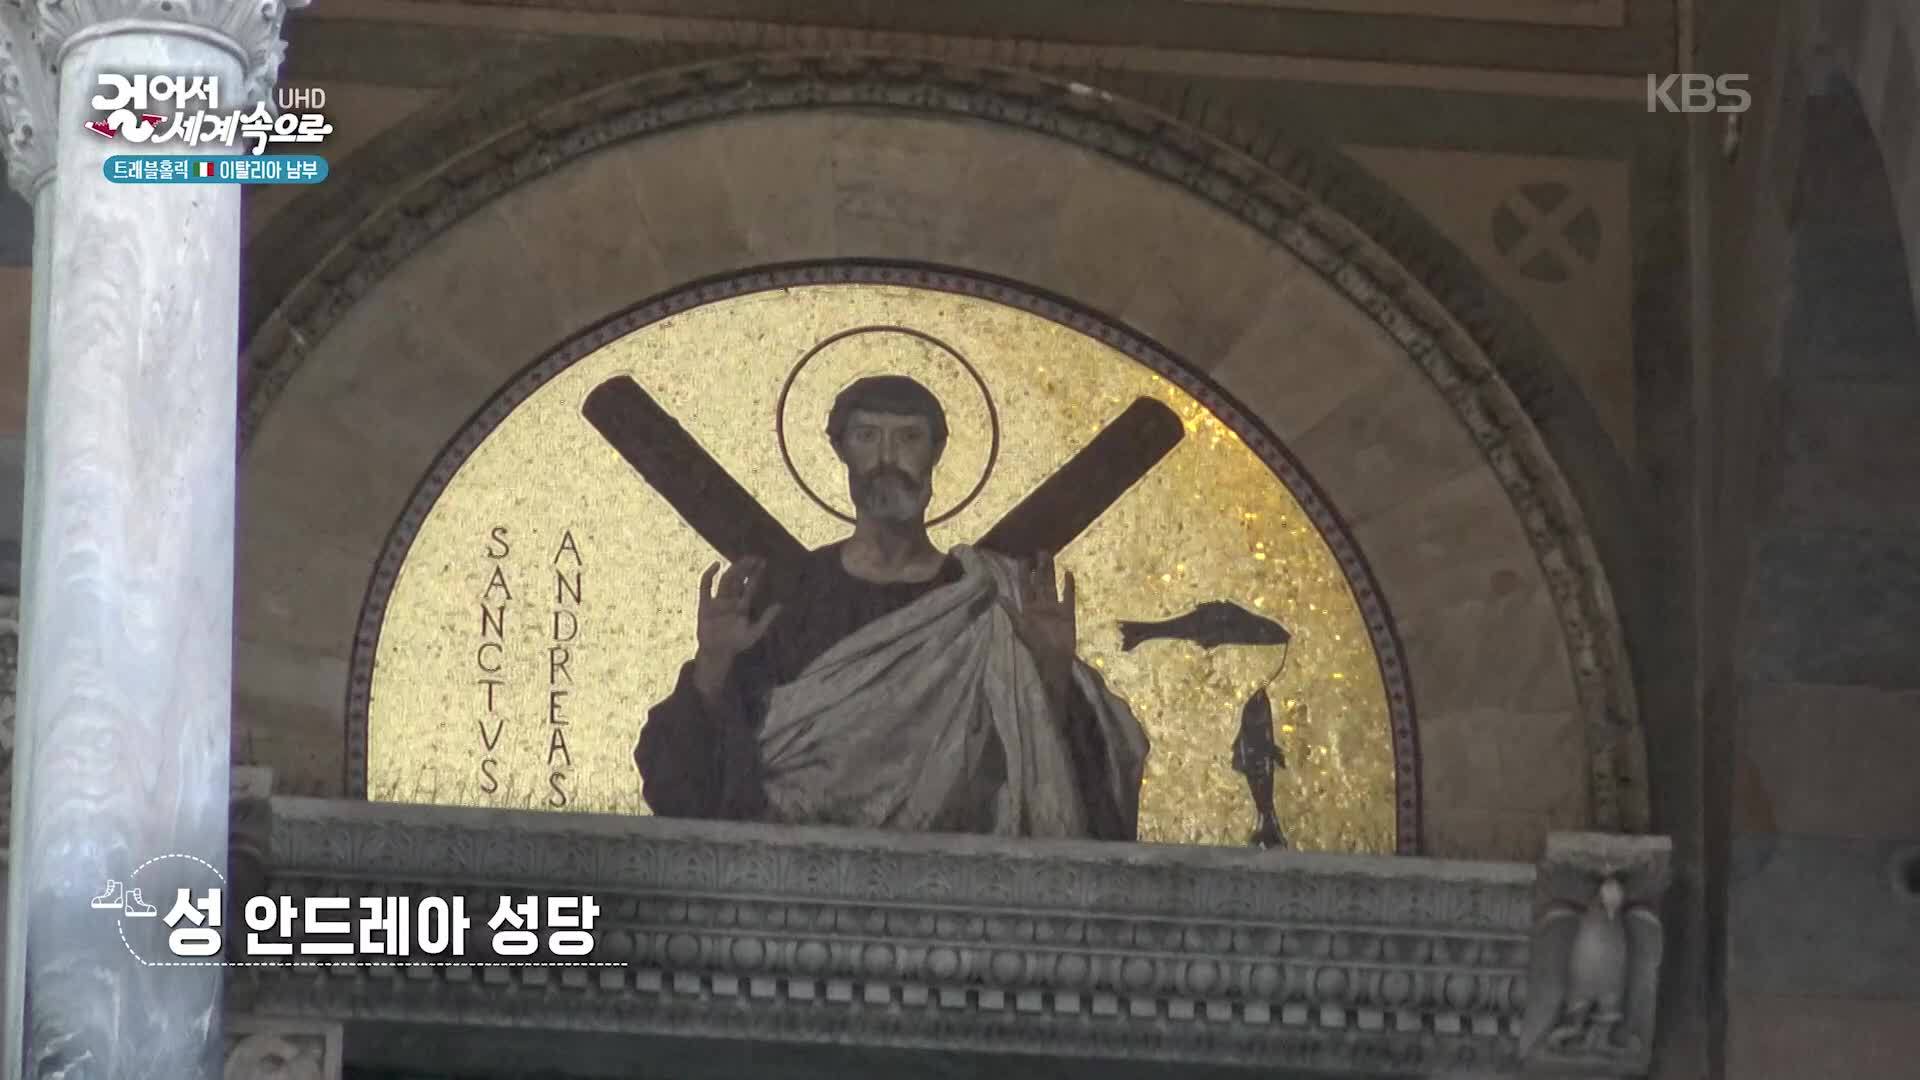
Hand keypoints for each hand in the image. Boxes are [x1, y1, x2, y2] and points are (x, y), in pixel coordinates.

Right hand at [692, 557, 780, 702]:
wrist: (717, 653)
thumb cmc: (736, 643)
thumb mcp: (754, 632)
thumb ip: (766, 618)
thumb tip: (781, 604)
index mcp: (742, 605)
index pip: (750, 585)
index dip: (756, 574)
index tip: (763, 562)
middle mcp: (730, 600)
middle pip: (738, 579)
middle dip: (746, 568)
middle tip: (755, 557)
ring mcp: (717, 601)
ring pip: (725, 580)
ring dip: (734, 570)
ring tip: (742, 561)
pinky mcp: (704, 604)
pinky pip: (705, 586)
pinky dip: (709, 575)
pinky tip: (716, 565)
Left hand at [1011, 552, 1076, 701]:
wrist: (1054, 660)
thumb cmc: (1036, 645)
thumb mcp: (1020, 627)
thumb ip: (1011, 611)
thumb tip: (999, 596)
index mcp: (1028, 609)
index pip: (1025, 587)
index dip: (1024, 574)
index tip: (1023, 558)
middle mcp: (1041, 606)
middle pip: (1039, 583)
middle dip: (1039, 568)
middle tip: (1039, 551)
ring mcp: (1055, 609)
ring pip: (1052, 586)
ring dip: (1051, 572)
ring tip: (1050, 557)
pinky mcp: (1068, 614)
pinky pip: (1068, 597)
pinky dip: (1069, 586)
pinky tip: (1069, 573)